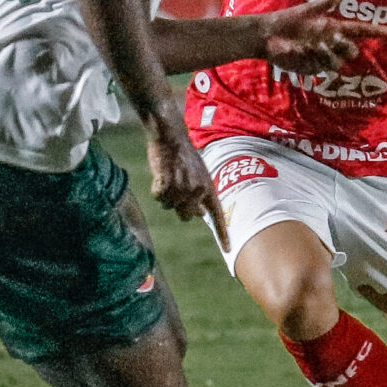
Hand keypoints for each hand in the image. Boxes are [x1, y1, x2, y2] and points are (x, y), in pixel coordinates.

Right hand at [146, 112, 225, 249]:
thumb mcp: (199, 174)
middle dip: (178, 206)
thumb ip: (201, 194)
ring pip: (169, 206)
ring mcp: (182, 189)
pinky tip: (160, 174)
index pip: (218, 215)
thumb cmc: (184, 155)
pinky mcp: (166, 185)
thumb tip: (201, 215)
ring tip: (169, 175)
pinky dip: (156, 188)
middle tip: (175, 185)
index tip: (229, 249)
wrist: (171, 136)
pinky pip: (159, 197)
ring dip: (166, 195)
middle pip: (186, 215)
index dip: (223, 234)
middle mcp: (198, 191)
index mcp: (209, 188)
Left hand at [259, 0, 372, 74]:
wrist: (268, 35)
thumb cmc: (289, 20)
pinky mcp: (311, 68)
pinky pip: (320, 66)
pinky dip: (311, 56)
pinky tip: (297, 49)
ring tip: (312, 45)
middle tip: (332, 37)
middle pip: (351, 50)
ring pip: (337, 61)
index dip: (378, 32)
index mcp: (334, 28)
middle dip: (344, 45)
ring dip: (327, 53)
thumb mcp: (310, 8)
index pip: (361, 31)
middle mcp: (331, 44)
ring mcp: (322, 57)